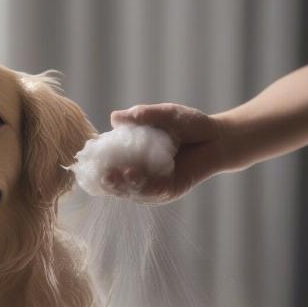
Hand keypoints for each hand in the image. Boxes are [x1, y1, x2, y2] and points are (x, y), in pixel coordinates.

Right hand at [108, 104, 225, 202]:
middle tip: (102, 173)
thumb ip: (143, 116)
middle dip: (109, 181)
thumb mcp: (165, 115)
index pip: (109, 164)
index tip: (88, 159)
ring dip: (123, 185)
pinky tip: (134, 175)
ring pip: (133, 191)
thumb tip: (115, 117)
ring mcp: (154, 185)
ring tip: (117, 175)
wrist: (219, 136)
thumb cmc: (190, 125)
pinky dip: (142, 185)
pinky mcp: (170, 191)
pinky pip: (153, 191)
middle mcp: (140, 175)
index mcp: (132, 158)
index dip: (97, 164)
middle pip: (118, 184)